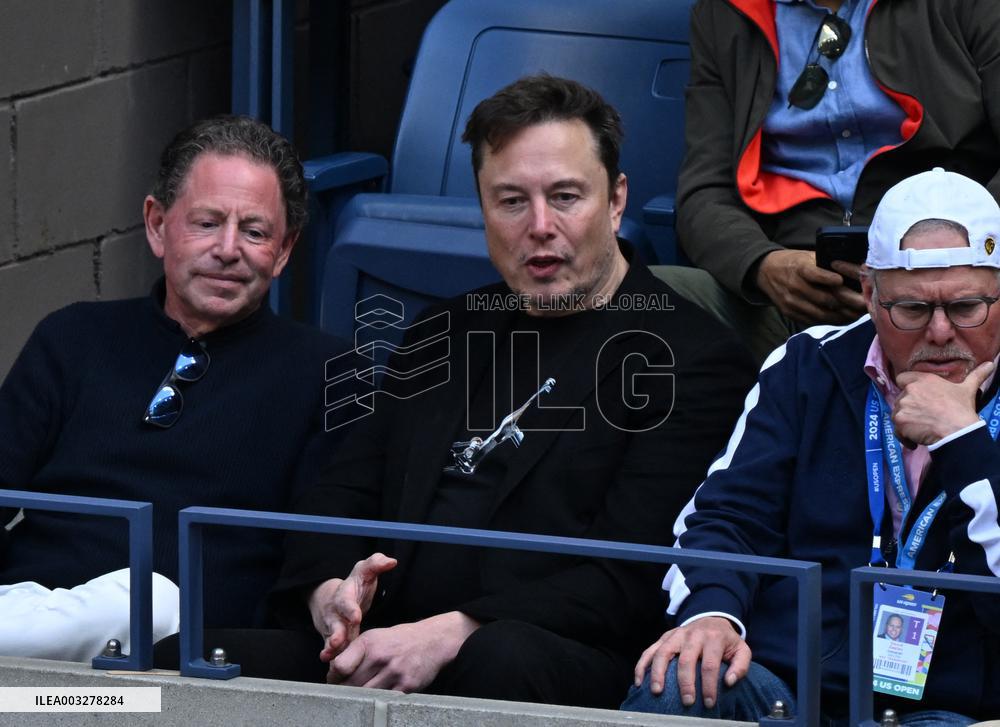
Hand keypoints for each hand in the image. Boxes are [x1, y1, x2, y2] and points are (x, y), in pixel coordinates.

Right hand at [310, 552, 396, 658]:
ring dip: (331, 650)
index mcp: (344, 596)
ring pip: (331, 640)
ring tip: (329, 658)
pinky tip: (332, 670)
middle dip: (335, 633)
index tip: (356, 617)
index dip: (350, 609)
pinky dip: (333, 659)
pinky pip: (333, 651)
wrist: (332, 598)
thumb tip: (391, 561)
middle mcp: (336, 614)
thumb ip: (376, 563)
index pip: (346, 601)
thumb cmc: (355, 585)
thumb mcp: (364, 571)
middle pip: (334, 624)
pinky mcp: (334, 642)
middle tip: (338, 642)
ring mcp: (333, 628)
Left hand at [327, 611, 479, 690]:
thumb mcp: (374, 636)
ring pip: (366, 695)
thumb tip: (331, 670)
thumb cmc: (399, 639)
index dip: (333, 676)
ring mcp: (394, 673)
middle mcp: (381, 657)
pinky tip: (375, 698)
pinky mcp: (406, 686)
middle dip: (343, 690)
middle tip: (344, 691)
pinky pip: (384, 700)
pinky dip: (377, 701)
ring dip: (359, 698)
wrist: (432, 640)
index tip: (334, 679)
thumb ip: (353, 651)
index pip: (340, 666)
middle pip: (351, 685)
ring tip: (358, 695)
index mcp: (370, 642)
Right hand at [633, 616, 750, 708]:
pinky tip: (639, 681)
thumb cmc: (725, 641)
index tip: (709, 703)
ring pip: (663, 652)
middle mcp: (692, 635)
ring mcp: (675, 635)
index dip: (709, 685)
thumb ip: (740, 666)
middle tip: (687, 702)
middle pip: (686, 659)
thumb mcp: (741, 649)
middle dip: (685, 683)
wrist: (711, 617)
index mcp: (713, 638)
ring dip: (658, 672)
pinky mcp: (664, 637)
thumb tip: (729, 682)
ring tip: (657, 692)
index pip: (710, 665)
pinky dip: (642, 665)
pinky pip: (649, 650)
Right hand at [756, 250, 865, 323]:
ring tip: (858, 313)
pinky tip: (844, 318)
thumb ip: (825, 264)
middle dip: (847, 303)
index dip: (829, 279)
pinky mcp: (790, 313)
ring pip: (822, 313)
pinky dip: (831, 321)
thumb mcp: (807, 256)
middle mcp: (794, 286)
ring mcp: (791, 302)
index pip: (814, 274)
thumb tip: (854, 270)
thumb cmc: (793, 262)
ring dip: (843, 315)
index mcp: (799, 268)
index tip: (843, 281)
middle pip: (824, 299)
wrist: (765, 272)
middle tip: (865, 304)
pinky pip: (815, 321)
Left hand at [893, 361, 993, 446]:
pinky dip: (904, 437)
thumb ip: (976, 376)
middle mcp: (910, 390)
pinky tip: (916, 441)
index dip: (906, 388)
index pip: (902, 378)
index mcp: (923, 380)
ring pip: (897, 414)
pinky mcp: (900, 420)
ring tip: (922, 430)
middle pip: (900, 400)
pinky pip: (897, 430)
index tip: (914, 398)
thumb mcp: (968, 389)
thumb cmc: (961, 409)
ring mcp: (903, 405)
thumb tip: (991, 364)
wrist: (957, 430)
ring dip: (907, 423)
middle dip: (909, 409)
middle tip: (924, 418)